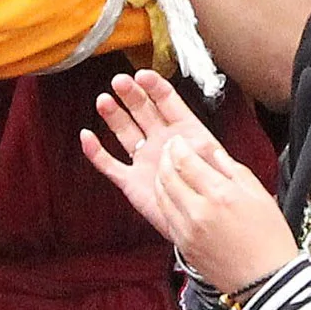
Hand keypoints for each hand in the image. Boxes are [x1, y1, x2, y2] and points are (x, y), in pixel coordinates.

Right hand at [80, 71, 299, 289]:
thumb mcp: (223, 173)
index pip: (169, 104)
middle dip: (131, 95)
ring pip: (125, 132)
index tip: (143, 75)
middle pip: (143, 112)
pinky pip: (110, 165)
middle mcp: (163, 144)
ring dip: (114, 116)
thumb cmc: (224, 201)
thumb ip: (208, 158)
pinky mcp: (132, 183)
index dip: (156, 88)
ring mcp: (145, 162)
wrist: (214, 233)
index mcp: (187, 135)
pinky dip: (97, 152)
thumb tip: (194, 144)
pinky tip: (86, 137)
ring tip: (104, 100)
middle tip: (119, 82)